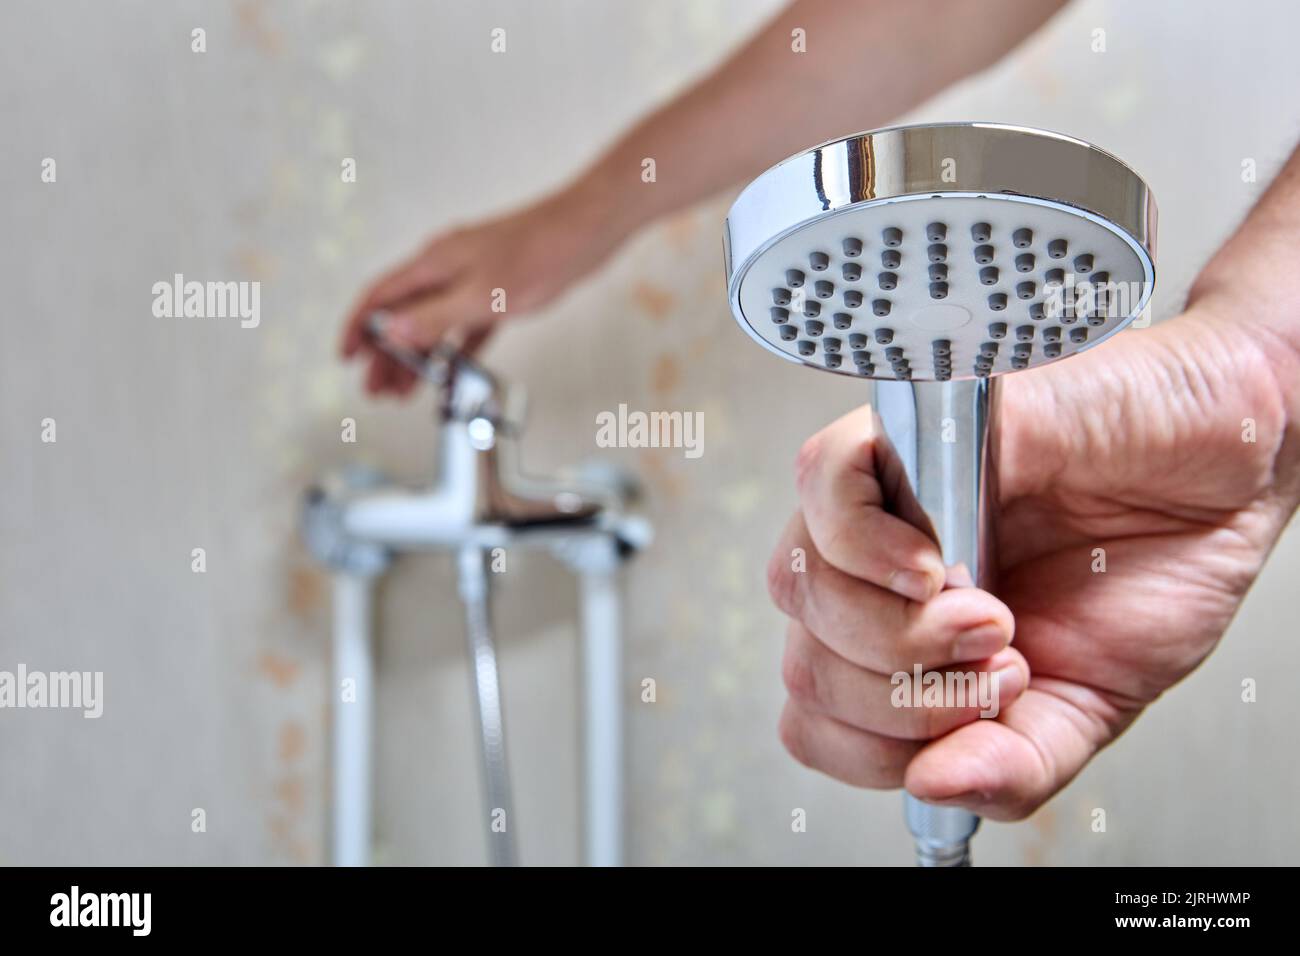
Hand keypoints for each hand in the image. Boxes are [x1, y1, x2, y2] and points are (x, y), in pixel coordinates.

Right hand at [339, 190, 621, 395]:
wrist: (588, 229)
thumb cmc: (541, 252)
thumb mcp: (482, 295)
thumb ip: (436, 316)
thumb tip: (392, 334)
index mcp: (434, 263)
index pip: (380, 297)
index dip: (358, 328)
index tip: (345, 358)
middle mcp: (447, 268)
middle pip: (403, 316)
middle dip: (385, 355)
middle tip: (376, 391)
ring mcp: (472, 279)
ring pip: (432, 324)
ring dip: (417, 359)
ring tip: (405, 392)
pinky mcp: (498, 292)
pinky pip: (465, 328)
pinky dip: (455, 352)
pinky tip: (451, 374)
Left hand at [768, 305, 1295, 819]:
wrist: (1216, 480)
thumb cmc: (1146, 572)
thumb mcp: (1087, 705)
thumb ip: (1011, 763)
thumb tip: (933, 787)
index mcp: (898, 642)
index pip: (817, 721)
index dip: (880, 748)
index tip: (974, 721)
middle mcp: (872, 579)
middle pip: (805, 668)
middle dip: (906, 702)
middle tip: (1000, 665)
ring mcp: (880, 505)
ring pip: (803, 587)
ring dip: (901, 634)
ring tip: (991, 617)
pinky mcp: (906, 431)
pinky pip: (824, 485)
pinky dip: (866, 543)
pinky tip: (934, 565)